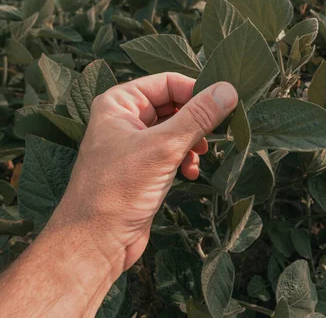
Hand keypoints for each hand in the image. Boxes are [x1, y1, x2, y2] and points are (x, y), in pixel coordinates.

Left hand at [47, 73, 237, 272]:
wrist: (96, 242)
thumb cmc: (119, 190)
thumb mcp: (163, 147)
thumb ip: (197, 117)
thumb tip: (229, 90)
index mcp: (120, 103)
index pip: (168, 82)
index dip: (196, 91)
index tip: (224, 105)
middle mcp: (124, 119)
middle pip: (173, 105)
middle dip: (196, 120)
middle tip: (218, 132)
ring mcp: (134, 144)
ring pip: (175, 130)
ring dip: (193, 141)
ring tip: (201, 156)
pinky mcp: (142, 168)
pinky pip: (171, 152)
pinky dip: (185, 159)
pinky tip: (190, 173)